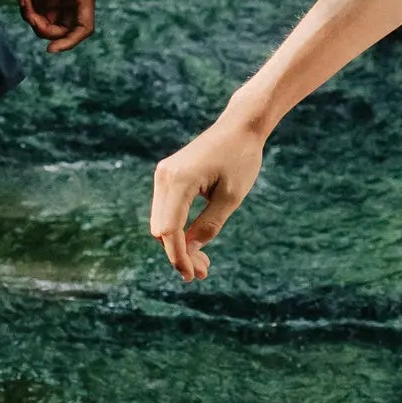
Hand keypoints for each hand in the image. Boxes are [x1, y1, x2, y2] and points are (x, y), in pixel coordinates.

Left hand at [19, 0, 97, 52]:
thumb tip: (45, 19)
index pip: (84, 28)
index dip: (70, 42)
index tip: (51, 49)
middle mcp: (76, 3)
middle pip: (61, 31)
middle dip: (41, 25)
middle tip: (27, 8)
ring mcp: (62, 4)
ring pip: (46, 25)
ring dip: (32, 14)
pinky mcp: (49, 2)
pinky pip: (38, 15)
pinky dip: (29, 6)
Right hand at [150, 113, 264, 280]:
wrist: (239, 126)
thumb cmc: (241, 158)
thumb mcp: (231, 197)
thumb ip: (209, 226)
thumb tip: (190, 253)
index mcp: (179, 180)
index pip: (169, 229)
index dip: (178, 256)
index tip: (193, 276)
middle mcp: (165, 177)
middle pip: (161, 229)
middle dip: (179, 254)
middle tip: (204, 273)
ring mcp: (163, 175)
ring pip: (161, 222)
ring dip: (178, 244)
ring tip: (203, 263)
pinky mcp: (168, 176)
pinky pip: (166, 211)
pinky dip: (177, 230)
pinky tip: (195, 243)